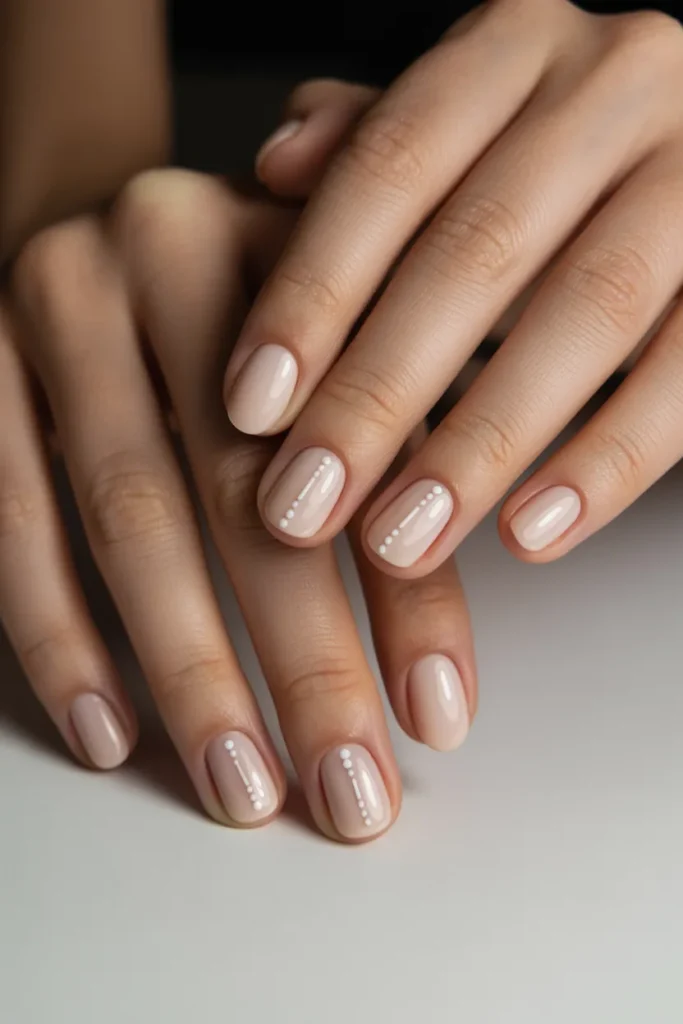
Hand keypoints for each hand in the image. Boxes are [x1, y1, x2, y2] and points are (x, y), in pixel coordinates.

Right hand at [0, 163, 474, 839]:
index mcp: (295, 246)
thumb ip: (390, 461)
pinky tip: (109, 730)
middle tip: (346, 792)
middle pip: (247, 487)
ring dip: (187, 671)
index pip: (371, 443)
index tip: (436, 721)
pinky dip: (58, 634)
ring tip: (239, 786)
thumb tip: (431, 676)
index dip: (411, 592)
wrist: (96, 209)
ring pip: (127, 515)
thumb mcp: (333, 346)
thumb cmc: (245, 305)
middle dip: (305, 661)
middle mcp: (169, 251)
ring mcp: (57, 302)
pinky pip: (10, 517)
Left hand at [224, 1, 682, 576]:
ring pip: (589, 312)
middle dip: (379, 393)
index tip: (251, 407)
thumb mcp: (461, 130)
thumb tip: (279, 161)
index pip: (392, 164)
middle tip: (304, 504)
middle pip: (478, 250)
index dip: (315, 290)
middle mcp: (615, 86)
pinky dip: (606, 462)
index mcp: (517, 48)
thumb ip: (374, 145)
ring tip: (401, 541)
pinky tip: (527, 535)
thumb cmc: (553, 162)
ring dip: (481, 444)